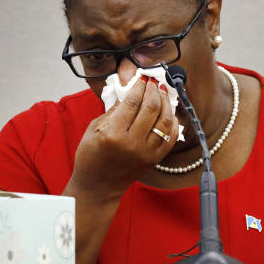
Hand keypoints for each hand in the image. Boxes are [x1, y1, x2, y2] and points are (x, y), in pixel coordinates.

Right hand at [68, 75, 179, 199]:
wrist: (99, 186)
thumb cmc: (91, 155)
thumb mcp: (94, 128)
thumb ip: (113, 108)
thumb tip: (130, 89)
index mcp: (113, 134)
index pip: (132, 103)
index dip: (139, 87)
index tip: (142, 77)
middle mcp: (133, 143)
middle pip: (152, 108)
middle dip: (154, 91)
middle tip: (153, 82)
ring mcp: (147, 152)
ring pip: (165, 120)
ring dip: (166, 103)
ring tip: (162, 93)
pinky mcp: (155, 159)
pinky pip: (171, 136)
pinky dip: (172, 121)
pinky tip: (168, 111)